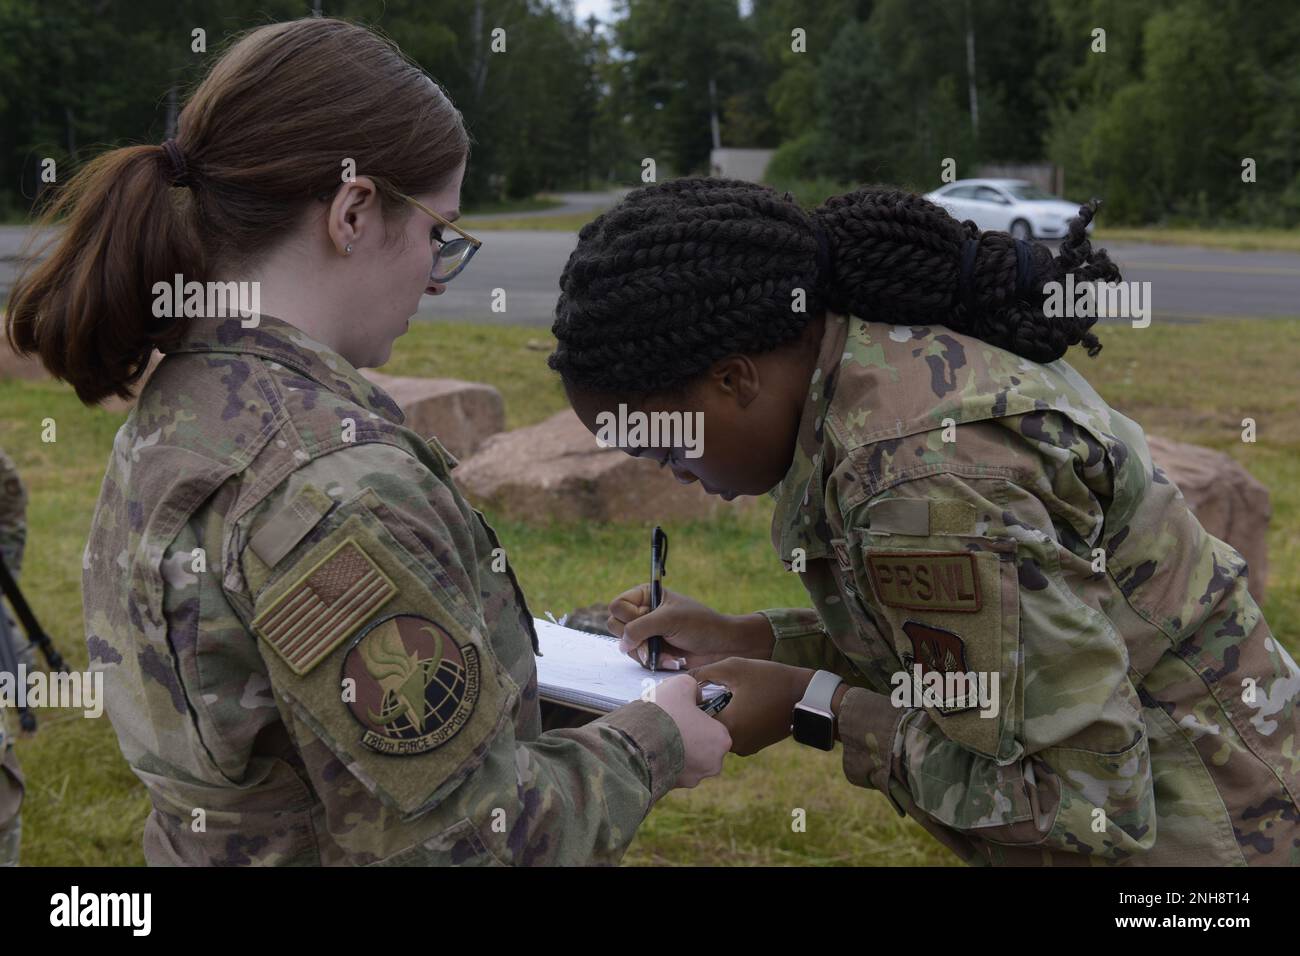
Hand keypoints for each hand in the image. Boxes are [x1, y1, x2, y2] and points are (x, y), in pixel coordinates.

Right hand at [606, 585, 774, 670]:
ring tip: (668, 653)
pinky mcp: (652, 650)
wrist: (721, 646)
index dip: (628, 617)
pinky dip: (654, 661)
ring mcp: (646, 632)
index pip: (617, 606)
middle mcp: (642, 612)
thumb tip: (622, 644)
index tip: (648, 621)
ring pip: (625, 645)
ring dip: (646, 652)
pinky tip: (671, 660)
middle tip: (654, 641)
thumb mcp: (669, 619)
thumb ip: (640, 628)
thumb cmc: (700, 625)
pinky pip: (638, 658)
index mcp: (645, 595)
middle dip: (635, 638)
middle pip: (615, 626)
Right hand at [651, 674, 731, 787]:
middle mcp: (713, 764)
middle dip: (689, 735)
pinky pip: (672, 770)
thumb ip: (694, 687)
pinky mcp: (673, 787)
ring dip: (676, 749)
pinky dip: (664, 761)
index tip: (684, 711)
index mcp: (722, 740)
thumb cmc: (664, 713)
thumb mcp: (682, 684)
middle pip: (703, 744)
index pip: (715, 725)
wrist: (636, 743)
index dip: (699, 716)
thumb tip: (695, 695)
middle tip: (671, 722)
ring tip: (658, 734)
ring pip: (688, 759)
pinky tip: (652, 748)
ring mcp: (693, 778)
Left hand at [690, 658, 815, 756]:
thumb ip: (705, 672)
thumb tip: (684, 678)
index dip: (691, 702)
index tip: (694, 690)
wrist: (806, 697)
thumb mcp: (735, 667)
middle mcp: (734, 744)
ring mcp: (745, 748)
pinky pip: (734, 734)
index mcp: (726, 725)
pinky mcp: (754, 747)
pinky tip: (741, 706)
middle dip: (704, 710)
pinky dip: (733, 722)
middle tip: (710, 691)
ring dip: (720, 716)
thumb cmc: (770, 679)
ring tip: (727, 697)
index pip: (693, 718)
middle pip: (705, 728)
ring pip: (720, 731)